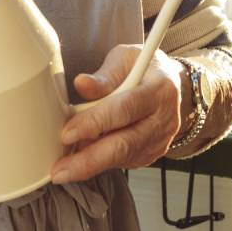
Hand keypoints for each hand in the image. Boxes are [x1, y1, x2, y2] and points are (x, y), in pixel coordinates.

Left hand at [50, 44, 185, 183]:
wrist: (171, 85)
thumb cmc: (143, 68)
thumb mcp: (124, 60)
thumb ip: (104, 76)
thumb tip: (81, 85)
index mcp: (159, 89)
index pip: (124, 110)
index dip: (94, 123)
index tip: (66, 133)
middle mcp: (164, 119)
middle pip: (124, 145)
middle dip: (88, 160)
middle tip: (59, 170)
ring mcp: (160, 141)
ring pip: (121, 158)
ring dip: (89, 165)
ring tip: (62, 168)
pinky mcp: (151, 154)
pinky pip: (122, 162)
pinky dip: (99, 163)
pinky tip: (79, 160)